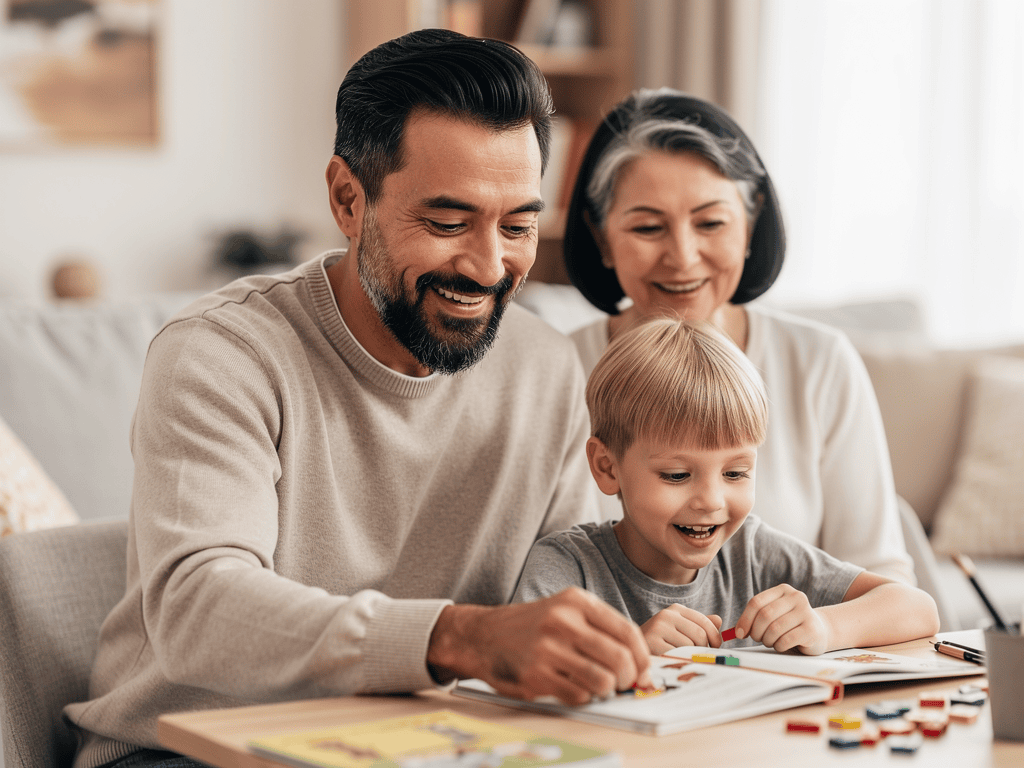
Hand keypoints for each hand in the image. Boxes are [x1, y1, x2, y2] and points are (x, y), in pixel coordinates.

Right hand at [427, 588, 651, 704]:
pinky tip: (573, 686)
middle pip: (619, 658)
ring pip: (602, 681)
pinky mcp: (535, 675)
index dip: (642, 657)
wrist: (483, 635)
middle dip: (628, 678)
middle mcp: (562, 621)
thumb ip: (601, 631)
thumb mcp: (566, 611)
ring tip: (598, 686)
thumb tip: (640, 665)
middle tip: (623, 683)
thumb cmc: (533, 626)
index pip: (627, 631)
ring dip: (606, 690)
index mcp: (576, 601)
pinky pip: (578, 695)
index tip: (644, 670)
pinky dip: (583, 696)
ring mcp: (547, 649)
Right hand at [640, 605, 721, 653]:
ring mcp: (658, 627)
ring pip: (690, 646)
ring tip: (681, 658)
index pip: (705, 622)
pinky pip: (677, 655)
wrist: (632, 649)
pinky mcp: (652, 642)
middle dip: (703, 649)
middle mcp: (666, 615)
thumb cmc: (660, 642)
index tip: (714, 648)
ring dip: (690, 656)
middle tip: (698, 656)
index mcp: (675, 609)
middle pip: (700, 634)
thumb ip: (699, 625)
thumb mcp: (680, 630)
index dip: (715, 637)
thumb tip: (719, 620)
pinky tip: (672, 661)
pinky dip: (679, 661)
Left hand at [734, 584, 828, 654]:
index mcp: (783, 590)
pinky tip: (781, 645)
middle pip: (765, 615)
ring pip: (774, 629)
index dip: (745, 619)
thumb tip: (736, 631)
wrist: (819, 632)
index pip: (756, 602)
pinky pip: (786, 640)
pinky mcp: (812, 629)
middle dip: (756, 631)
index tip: (739, 633)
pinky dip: (778, 646)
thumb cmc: (789, 624)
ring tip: (771, 641)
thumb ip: (755, 618)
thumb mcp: (774, 614)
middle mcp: (796, 597)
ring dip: (767, 640)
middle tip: (757, 639)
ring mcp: (806, 612)